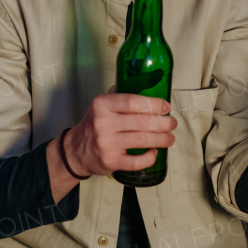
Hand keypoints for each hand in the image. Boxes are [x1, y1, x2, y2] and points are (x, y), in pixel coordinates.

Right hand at [47, 94, 175, 198]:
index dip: (154, 104)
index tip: (166, 107)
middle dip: (163, 123)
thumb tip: (148, 86)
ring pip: (142, 140)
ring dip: (162, 139)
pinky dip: (150, 157)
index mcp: (102, 105)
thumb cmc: (94, 126)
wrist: (75, 151)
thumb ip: (120, 96)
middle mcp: (102, 123)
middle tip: (171, 123)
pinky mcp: (110, 161)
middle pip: (142, 121)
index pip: (132, 102)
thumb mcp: (101, 106)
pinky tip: (154, 152)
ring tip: (169, 138)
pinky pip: (137, 161)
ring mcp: (106, 143)